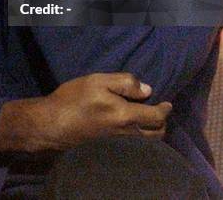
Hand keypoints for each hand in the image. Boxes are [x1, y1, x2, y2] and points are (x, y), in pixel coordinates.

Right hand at [43, 72, 170, 149]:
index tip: (168, 103)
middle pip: (155, 134)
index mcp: (126, 115)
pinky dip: (140, 132)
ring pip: (145, 138)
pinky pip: (133, 139)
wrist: (54, 124)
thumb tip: (147, 89)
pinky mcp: (109, 142)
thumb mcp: (98, 81)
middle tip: (160, 110)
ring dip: (152, 128)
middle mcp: (126, 132)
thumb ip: (124, 83)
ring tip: (148, 114)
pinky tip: (132, 120)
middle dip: (162, 122)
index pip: (156, 117)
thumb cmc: (75, 99)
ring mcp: (118, 139)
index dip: (165, 109)